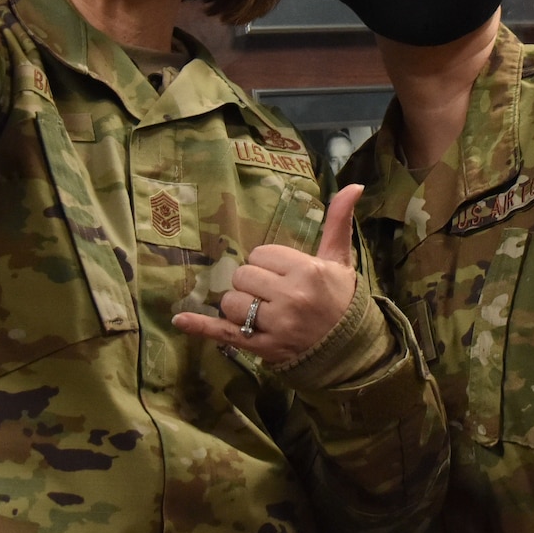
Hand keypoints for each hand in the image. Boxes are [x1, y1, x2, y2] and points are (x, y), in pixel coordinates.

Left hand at [174, 185, 363, 366]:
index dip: (268, 262)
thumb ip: (339, 221)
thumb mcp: (340, 259)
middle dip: (253, 282)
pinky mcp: (263, 348)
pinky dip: (200, 327)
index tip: (283, 274)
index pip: (262, 254)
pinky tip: (179, 320)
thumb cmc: (341, 298)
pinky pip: (224, 333)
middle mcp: (291, 298)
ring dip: (240, 304)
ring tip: (261, 310)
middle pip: (244, 276)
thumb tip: (354, 185)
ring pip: (232, 302)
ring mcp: (276, 325)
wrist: (349, 348)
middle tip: (273, 292)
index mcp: (308, 271)